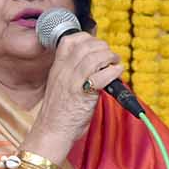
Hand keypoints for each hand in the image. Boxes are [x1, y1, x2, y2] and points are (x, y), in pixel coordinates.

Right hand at [23, 31, 123, 159]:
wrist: (52, 131)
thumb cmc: (59, 112)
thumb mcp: (61, 85)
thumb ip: (73, 72)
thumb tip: (95, 63)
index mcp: (57, 67)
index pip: (70, 40)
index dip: (87, 38)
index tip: (97, 45)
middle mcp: (64, 71)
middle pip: (85, 45)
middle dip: (103, 47)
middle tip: (110, 56)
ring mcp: (72, 82)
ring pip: (94, 57)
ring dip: (110, 57)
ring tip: (115, 63)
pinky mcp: (82, 94)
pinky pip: (102, 75)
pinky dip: (113, 71)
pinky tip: (117, 73)